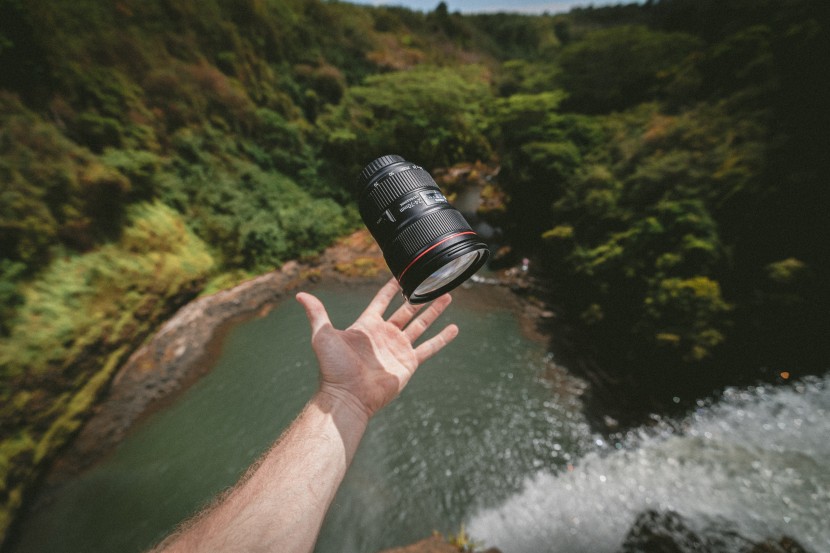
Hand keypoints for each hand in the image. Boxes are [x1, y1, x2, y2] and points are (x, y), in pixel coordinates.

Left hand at [295, 278, 457, 421]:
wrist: (348, 396)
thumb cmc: (333, 368)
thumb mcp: (323, 336)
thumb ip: (317, 314)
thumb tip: (300, 295)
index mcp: (367, 326)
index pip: (382, 301)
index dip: (390, 288)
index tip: (400, 274)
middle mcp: (384, 335)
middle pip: (405, 311)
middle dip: (418, 297)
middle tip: (431, 282)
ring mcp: (398, 348)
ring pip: (420, 324)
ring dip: (433, 311)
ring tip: (446, 296)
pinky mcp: (409, 363)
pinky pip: (429, 347)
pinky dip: (442, 338)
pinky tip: (454, 328)